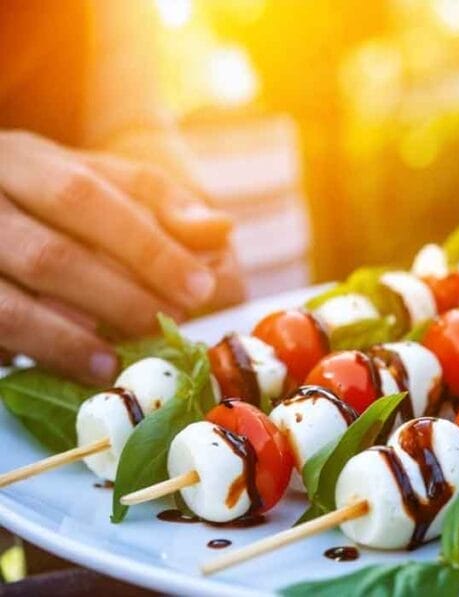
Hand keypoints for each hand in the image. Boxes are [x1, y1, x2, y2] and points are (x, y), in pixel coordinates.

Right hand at [0, 130, 234, 384]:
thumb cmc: (45, 199)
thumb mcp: (96, 183)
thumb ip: (157, 205)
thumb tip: (219, 229)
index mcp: (19, 159)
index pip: (86, 196)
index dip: (147, 246)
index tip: (199, 288)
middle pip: (50, 256)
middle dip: (118, 298)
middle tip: (165, 325)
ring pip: (7, 305)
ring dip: (68, 340)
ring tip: (116, 362)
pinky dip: (28, 355)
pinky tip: (67, 370)